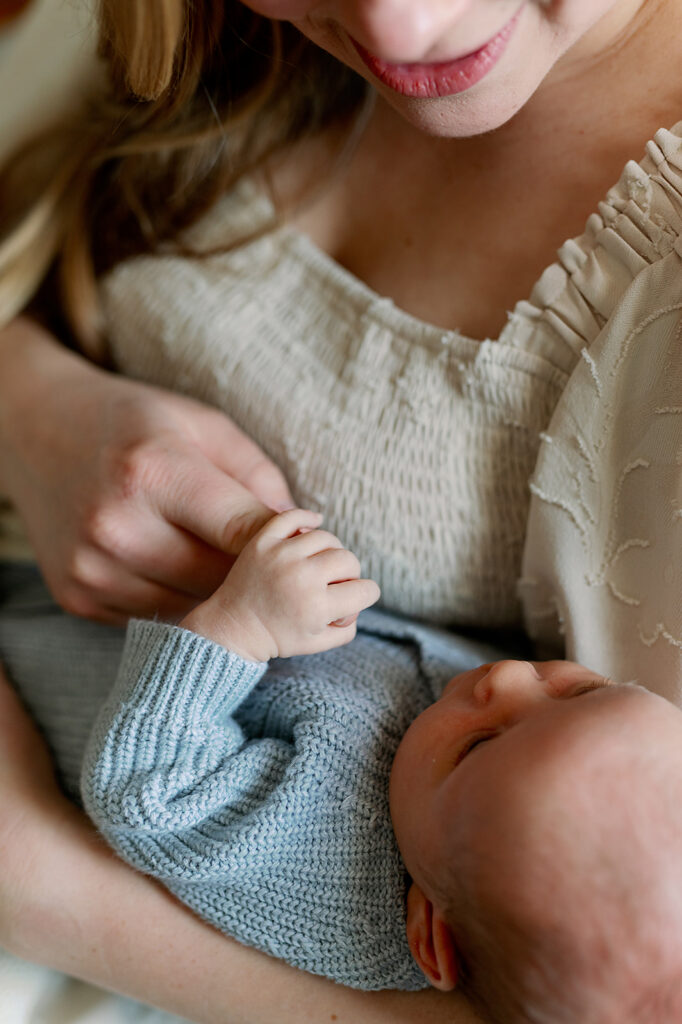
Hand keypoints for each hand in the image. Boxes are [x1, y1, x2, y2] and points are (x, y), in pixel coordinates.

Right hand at [0, 319, 293, 623]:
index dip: (286, 543)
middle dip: (257, 572)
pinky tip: (177, 569)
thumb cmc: (137, 423)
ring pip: (193, 606)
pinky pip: (157, 616)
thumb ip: (259, 478)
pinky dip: (179, 600)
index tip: (308, 542)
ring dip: (220, 593)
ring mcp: (92, 568)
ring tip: (227, 564)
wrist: (40, 433)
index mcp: (154, 472)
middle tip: (276, 562)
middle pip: (222, 579)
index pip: (244, 533)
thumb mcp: (204, 426)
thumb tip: (303, 532)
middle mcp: (116, 526)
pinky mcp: (78, 597)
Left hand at [180, 509, 380, 660]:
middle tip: (334, 584)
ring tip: (320, 564)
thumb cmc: (280, 637)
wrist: (235, 628)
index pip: (366, 590)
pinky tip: (315, 524)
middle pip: (349, 561)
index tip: (353, 599)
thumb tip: (358, 594)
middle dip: (349, 575)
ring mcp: (281, 556)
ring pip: (327, 538)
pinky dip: (307, 517)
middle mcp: (301, 578)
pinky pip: (292, 516)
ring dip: (330, 551)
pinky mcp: (263, 542)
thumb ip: (349, 624)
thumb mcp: (320, 643)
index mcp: (317, 608)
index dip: (365, 595)